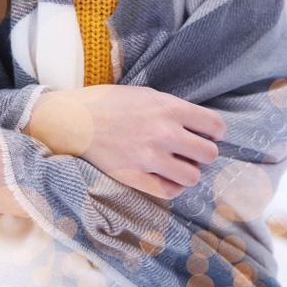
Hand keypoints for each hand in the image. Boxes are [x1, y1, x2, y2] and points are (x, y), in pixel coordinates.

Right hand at [24, 85, 224, 199]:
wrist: (72, 120)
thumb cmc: (106, 102)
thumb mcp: (144, 94)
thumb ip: (171, 108)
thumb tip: (196, 124)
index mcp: (168, 107)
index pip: (214, 125)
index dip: (215, 132)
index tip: (209, 135)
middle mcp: (164, 132)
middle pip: (209, 154)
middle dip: (202, 153)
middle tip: (190, 151)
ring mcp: (150, 157)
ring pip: (193, 176)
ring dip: (187, 171)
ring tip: (176, 165)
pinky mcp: (135, 177)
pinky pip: (170, 191)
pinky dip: (171, 186)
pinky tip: (164, 177)